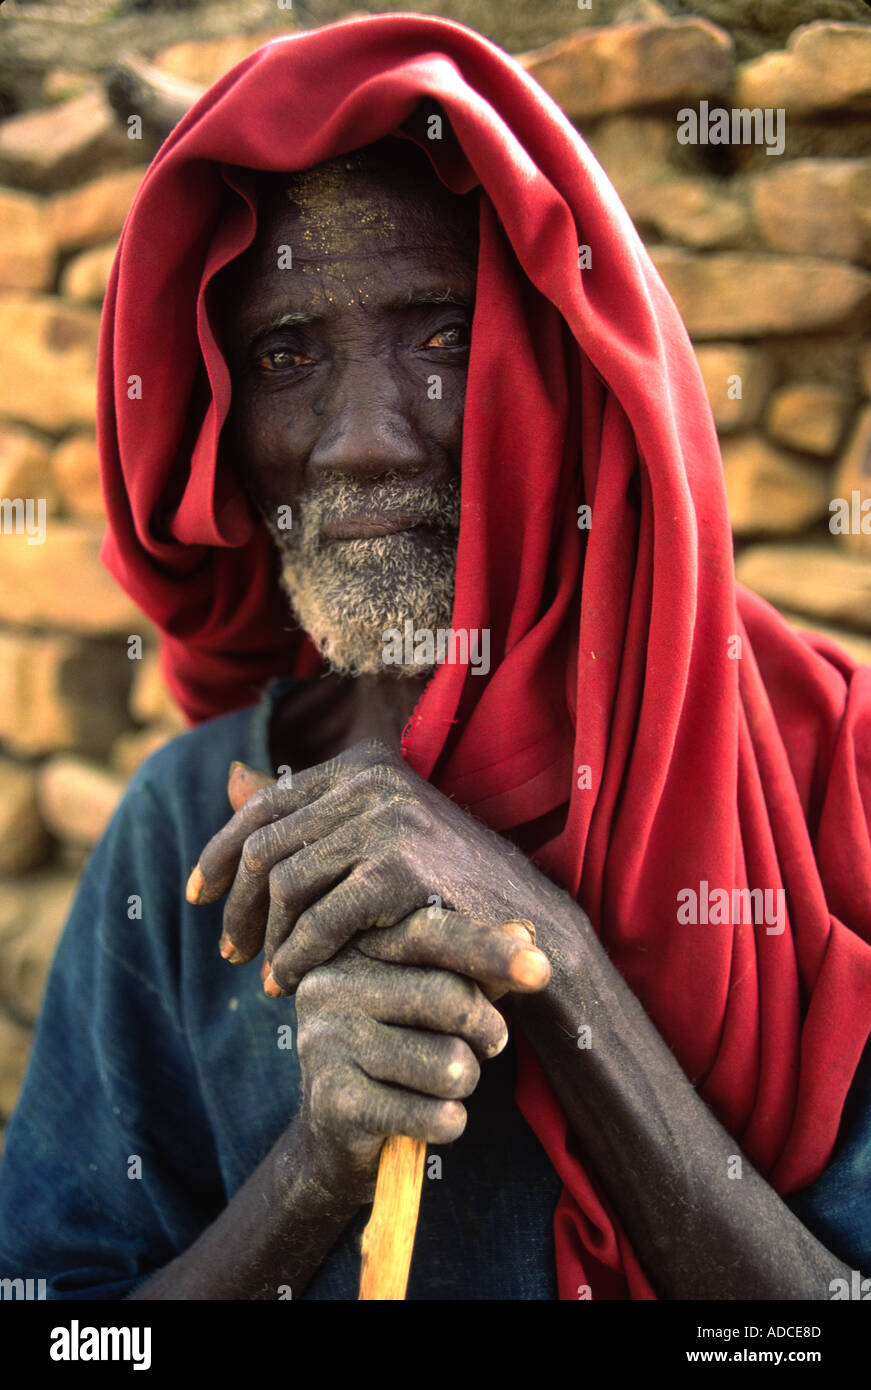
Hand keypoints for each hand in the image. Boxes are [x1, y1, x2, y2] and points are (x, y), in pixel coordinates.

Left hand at [187, 740, 558, 994]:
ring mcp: (387, 822)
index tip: (200, 895)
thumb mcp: (375, 835)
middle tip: (230, 952)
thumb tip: (229, 778)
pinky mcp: (399, 870)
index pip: (267, 803)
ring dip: (268, 938)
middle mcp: (372, 782)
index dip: (221, 851)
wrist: (526, 924)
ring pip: (286, 882)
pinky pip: (320, 919)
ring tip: (265, 976)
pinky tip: (292, 981)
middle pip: (267, 843)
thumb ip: (308, 815)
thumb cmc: (445, 885)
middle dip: (238, 904)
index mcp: (364, 765)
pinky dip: (298, 955)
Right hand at [294, 908, 544, 1189]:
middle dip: (488, 1032)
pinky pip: (436, 1116)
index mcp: (354, 947)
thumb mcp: (429, 1000)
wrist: (330, 1137)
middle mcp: (330, 987)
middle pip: (452, 999)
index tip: (542, 971)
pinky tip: (424, 1120)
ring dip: (466, 1082)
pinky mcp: (335, 1105)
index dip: (490, 949)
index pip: (430, 933)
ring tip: (441, 1084)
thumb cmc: (395, 1050)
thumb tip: (525, 934)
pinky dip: (448, 1123)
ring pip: (450, 1064)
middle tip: (486, 1044)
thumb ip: (473, 967)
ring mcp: (327, 1046)